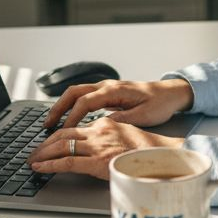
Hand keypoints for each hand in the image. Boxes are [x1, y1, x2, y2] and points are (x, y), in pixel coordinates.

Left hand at [26, 116, 183, 179]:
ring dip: (42, 154)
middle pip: (63, 134)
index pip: (74, 128)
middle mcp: (99, 132)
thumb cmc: (152, 152)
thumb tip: (102, 147)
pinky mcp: (98, 161)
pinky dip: (50, 165)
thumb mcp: (129, 137)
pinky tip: (40, 168)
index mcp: (106, 125)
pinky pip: (67, 162)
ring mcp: (98, 146)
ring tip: (32, 161)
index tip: (47, 144)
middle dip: (44, 145)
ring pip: (61, 146)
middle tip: (33, 153)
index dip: (56, 136)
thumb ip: (112, 139)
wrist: (166, 157)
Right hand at [43, 78, 193, 128]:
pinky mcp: (108, 93)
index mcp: (114, 90)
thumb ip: (121, 120)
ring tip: (51, 123)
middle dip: (58, 108)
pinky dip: (73, 107)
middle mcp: (107, 86)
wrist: (172, 93)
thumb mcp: (143, 116)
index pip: (85, 102)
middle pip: (74, 93)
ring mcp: (107, 88)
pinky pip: (84, 97)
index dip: (71, 117)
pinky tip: (68, 119)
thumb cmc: (160, 104)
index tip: (62, 131)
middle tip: (46, 125)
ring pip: (77, 94)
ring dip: (62, 107)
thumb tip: (100, 127)